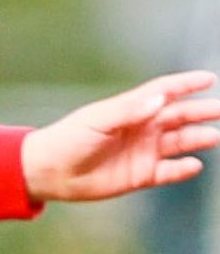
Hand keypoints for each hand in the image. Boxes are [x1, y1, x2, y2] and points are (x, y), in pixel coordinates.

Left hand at [20, 70, 219, 202]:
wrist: (49, 172)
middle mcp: (141, 128)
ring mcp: (143, 151)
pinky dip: (182, 169)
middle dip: (202, 112)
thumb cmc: (69, 139)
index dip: (186, 84)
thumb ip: (129, 110)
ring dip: (198, 139)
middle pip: (179, 116)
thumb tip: (161, 99)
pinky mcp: (140, 175)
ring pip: (179, 142)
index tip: (209, 78)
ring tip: (216, 136)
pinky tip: (194, 165)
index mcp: (130, 109)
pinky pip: (168, 171)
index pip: (164, 91)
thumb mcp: (98, 120)